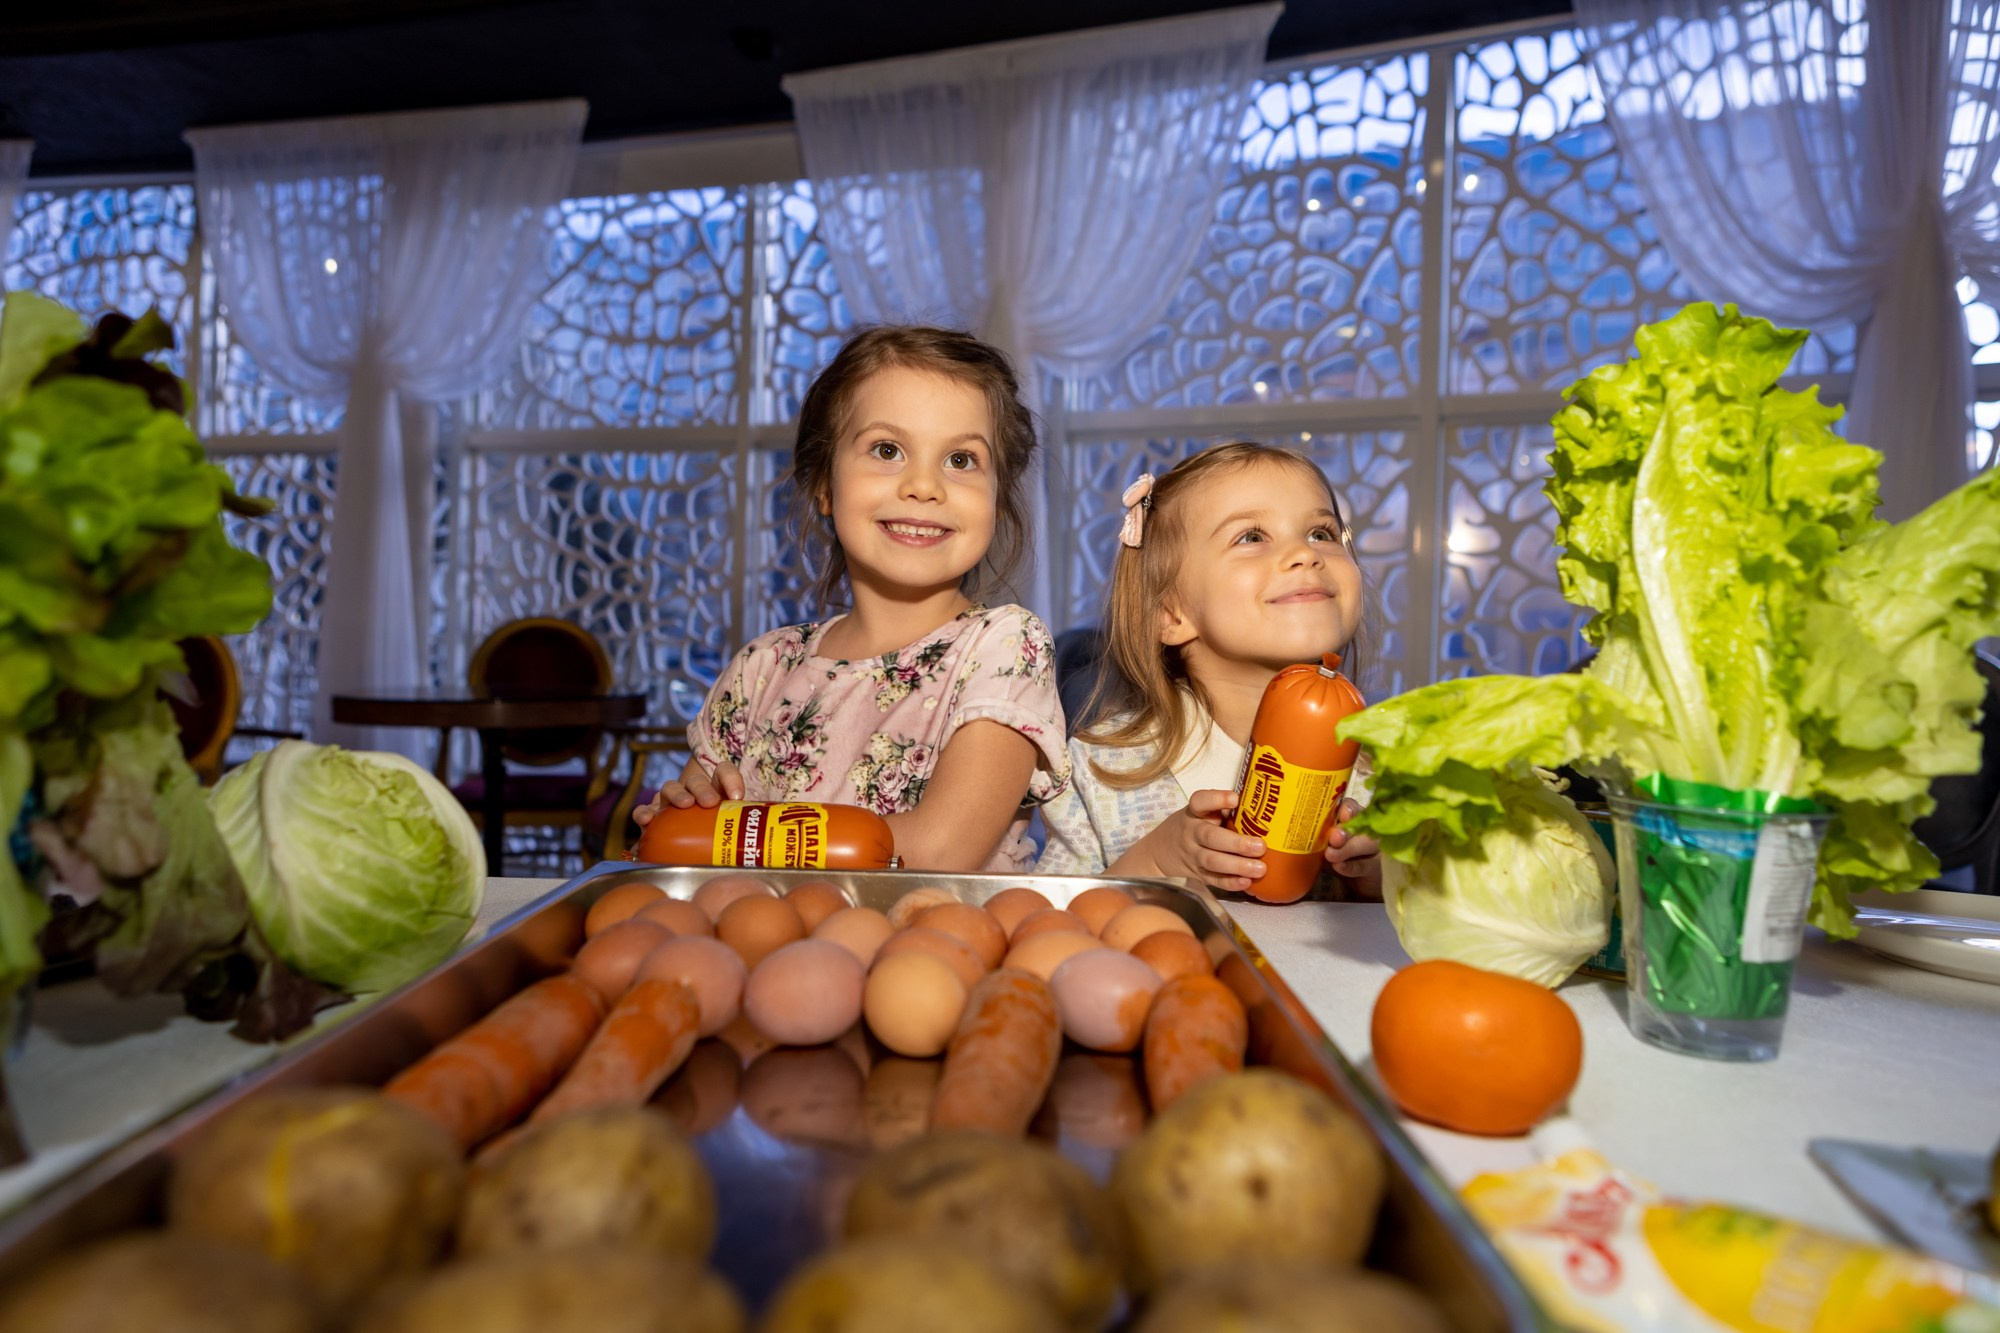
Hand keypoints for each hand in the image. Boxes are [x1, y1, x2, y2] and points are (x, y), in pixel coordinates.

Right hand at [633, 759, 744, 824]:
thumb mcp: (739, 820)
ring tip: (683, 805)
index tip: (737, 797)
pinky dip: (644, 812)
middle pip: (695, 780)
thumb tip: (772, 848)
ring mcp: (672, 799)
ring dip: (676, 795)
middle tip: (709, 802)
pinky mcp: (657, 814)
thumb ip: (751, 824)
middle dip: (701, 789)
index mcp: (715, 783)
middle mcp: (692, 787)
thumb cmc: (723, 823)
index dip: (730, 779)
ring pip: (670, 789)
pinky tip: (646, 820)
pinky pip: (647, 810)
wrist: (695, 827)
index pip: (723, 771)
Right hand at [1141, 788, 1267, 894]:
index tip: (1235, 799)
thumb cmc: (1196, 826)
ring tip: (1260, 868)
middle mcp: (1192, 833)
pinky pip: (1214, 880)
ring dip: (1237, 865)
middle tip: (1260, 846)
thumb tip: (1263, 808)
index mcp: (1195, 813)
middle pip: (1210, 837)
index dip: (1217, 799)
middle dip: (1236, 843)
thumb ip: (1224, 810)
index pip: (1200, 802)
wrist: (1164, 850)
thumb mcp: (1203, 812)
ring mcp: (1194, 856)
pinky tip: (1246, 882)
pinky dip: (1230, 883)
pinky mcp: (1198, 875)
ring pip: (1212, 861)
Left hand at [1323, 797, 1382, 900]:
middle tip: (1333, 837)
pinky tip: (1340, 867)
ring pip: (1368, 844)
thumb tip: (1305, 838)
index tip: (1342, 814)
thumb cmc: (1339, 859)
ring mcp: (1377, 850)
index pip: (1353, 808)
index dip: (1349, 809)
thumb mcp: (1327, 848)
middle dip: (1346, 830)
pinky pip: (1365, 866)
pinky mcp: (1378, 869)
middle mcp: (1368, 831)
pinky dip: (1350, 867)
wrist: (1356, 884)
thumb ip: (1321, 841)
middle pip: (1362, 825)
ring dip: (1348, 849)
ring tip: (1330, 855)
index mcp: (1354, 820)